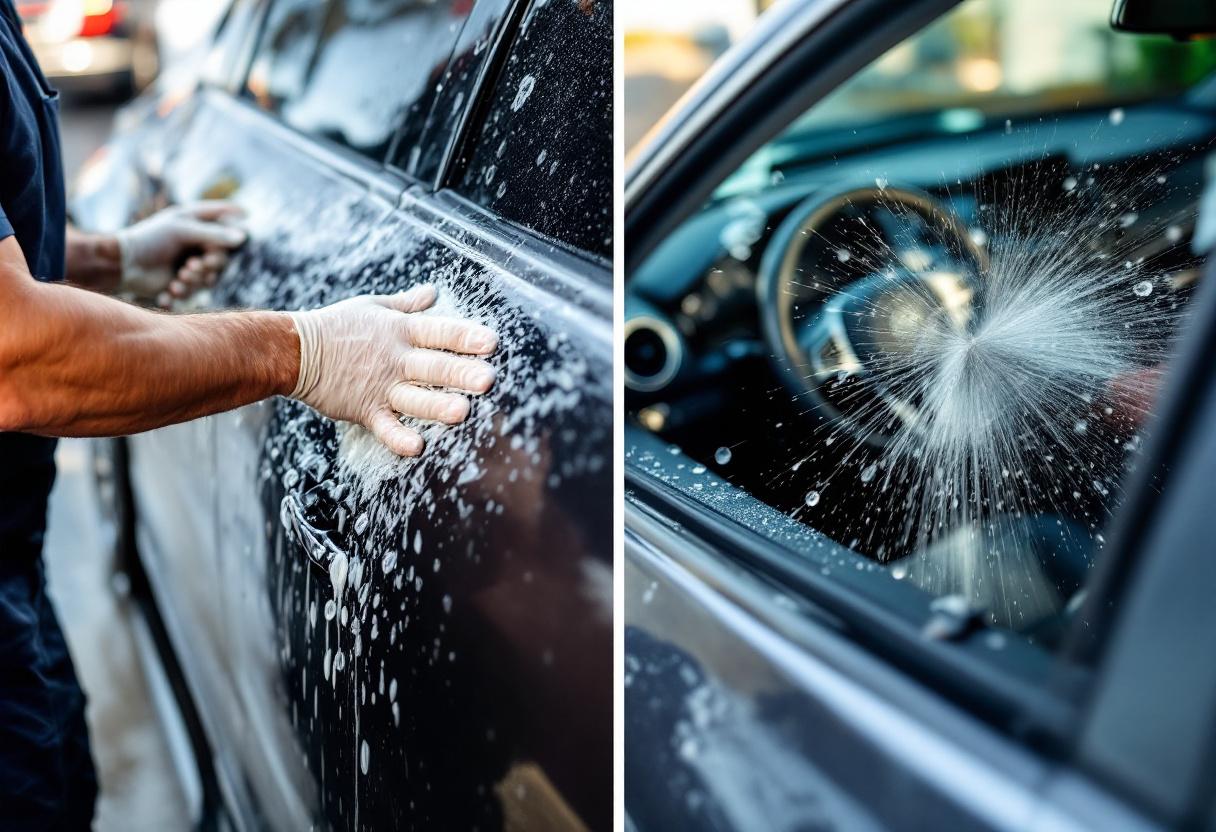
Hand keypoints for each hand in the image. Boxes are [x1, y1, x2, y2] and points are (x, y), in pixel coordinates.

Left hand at [115, 201, 246, 305]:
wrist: (123, 266)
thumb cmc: (150, 240)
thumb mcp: (182, 231)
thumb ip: (214, 234)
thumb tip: (243, 237)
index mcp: (195, 221)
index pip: (225, 216)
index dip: (237, 217)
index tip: (247, 218)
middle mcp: (196, 241)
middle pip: (222, 256)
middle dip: (209, 264)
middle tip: (193, 266)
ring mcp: (190, 262)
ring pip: (210, 276)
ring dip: (195, 280)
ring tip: (178, 280)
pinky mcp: (183, 281)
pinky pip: (196, 290)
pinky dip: (183, 291)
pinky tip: (169, 290)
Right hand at [288, 285, 497, 455]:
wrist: (293, 350)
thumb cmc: (335, 326)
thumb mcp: (373, 307)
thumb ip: (408, 305)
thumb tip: (433, 292)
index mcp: (400, 331)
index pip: (439, 331)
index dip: (465, 337)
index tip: (491, 343)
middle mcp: (394, 358)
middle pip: (433, 366)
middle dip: (461, 373)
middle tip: (488, 380)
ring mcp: (380, 386)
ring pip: (414, 397)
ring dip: (437, 405)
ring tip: (462, 412)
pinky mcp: (365, 409)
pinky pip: (385, 426)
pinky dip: (398, 437)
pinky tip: (417, 446)